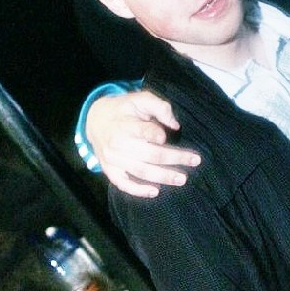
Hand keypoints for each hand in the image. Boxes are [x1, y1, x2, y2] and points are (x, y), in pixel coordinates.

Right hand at [85, 90, 200, 197]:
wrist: (94, 120)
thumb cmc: (123, 109)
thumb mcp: (139, 98)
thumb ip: (159, 107)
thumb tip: (175, 125)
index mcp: (124, 124)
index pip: (141, 131)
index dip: (153, 133)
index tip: (165, 136)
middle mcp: (117, 144)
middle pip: (149, 154)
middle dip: (174, 158)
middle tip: (195, 160)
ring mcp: (113, 160)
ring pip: (141, 171)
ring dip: (163, 177)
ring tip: (182, 179)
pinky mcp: (110, 171)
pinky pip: (124, 184)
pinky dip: (139, 191)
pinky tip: (155, 192)